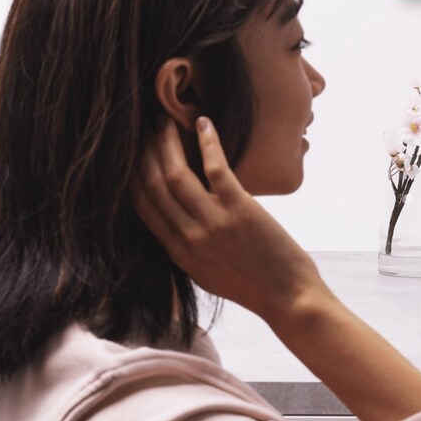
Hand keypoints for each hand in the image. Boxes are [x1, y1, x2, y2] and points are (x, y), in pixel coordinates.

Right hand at [130, 114, 324, 322]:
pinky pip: (215, 168)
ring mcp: (213, 223)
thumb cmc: (253, 284)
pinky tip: (204, 124)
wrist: (288, 298)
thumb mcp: (206, 272)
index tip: (134, 153)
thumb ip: (187, 247)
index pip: (142, 206)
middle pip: (152, 186)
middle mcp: (188, 237)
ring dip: (167, 143)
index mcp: (177, 252)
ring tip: (167, 121)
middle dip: (145, 153)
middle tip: (147, 129)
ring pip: (176, 174)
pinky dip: (207, 142)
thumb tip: (176, 220)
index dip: (133, 174)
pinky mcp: (239, 210)